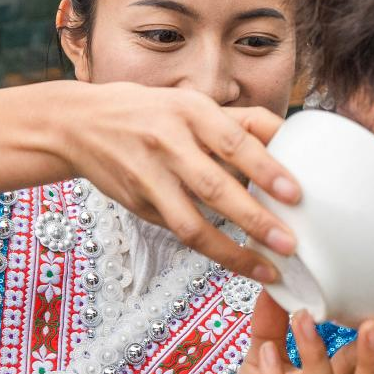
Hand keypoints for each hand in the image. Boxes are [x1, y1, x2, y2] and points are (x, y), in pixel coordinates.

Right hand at [57, 82, 300, 281]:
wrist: (79, 125)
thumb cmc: (153, 113)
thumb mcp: (194, 104)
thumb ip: (242, 122)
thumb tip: (293, 138)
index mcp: (190, 111)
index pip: (233, 141)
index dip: (265, 168)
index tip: (294, 192)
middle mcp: (167, 143)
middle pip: (214, 187)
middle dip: (255, 219)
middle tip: (289, 242)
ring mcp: (149, 178)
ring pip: (192, 224)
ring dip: (233, 251)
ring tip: (268, 268)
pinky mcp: (139, 206)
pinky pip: (180, 232)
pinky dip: (212, 250)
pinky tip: (239, 261)